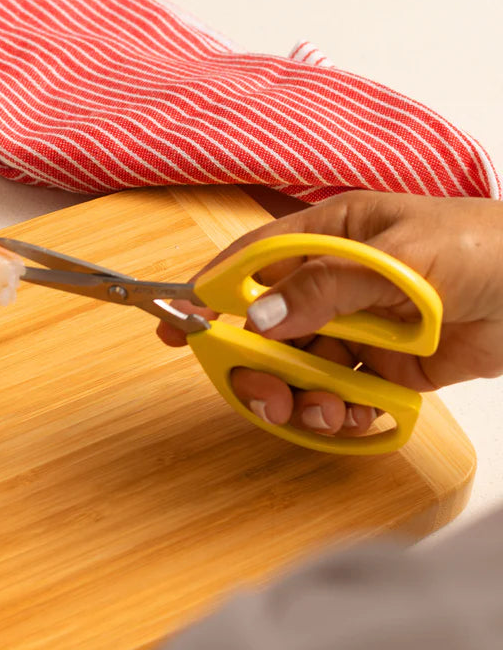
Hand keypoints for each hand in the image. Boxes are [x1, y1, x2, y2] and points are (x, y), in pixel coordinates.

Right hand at [158, 190, 502, 434]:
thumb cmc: (485, 249)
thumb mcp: (402, 259)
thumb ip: (328, 286)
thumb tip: (260, 316)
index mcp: (332, 236)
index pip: (254, 263)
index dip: (211, 292)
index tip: (177, 323)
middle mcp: (335, 283)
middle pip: (266, 328)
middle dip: (259, 366)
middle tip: (266, 394)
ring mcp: (355, 328)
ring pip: (299, 368)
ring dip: (303, 398)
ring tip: (329, 412)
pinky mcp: (379, 367)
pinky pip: (339, 394)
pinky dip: (343, 412)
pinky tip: (363, 414)